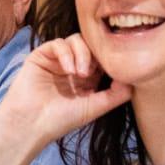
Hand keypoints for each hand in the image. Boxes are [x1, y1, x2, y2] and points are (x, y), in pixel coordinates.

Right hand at [0, 34, 132, 164]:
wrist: (31, 124)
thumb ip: (117, 94)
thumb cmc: (61, 119)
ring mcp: (56, 60)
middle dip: (96, 55)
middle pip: (91, 45)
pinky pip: (58, 43)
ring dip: (82, 54)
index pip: (103, 58)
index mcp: (86, 79)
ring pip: (76, 40)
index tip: (114, 71)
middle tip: (94, 72)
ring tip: (80, 74)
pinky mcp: (41, 55)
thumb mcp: (95, 107)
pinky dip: (66, 53)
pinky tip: (68, 70)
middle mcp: (72, 66)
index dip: (110, 60)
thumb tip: (134, 77)